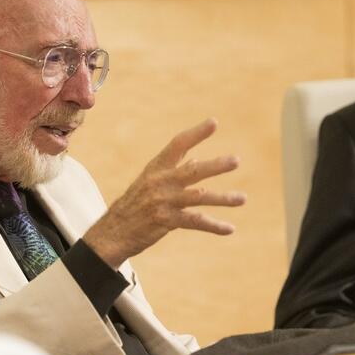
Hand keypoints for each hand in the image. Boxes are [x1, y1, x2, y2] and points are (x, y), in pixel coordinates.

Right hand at [84, 118, 245, 269]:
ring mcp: (163, 201)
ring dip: (223, 198)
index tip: (214, 122)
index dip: (196, 133)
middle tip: (236, 160)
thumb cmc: (134, 204)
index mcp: (156, 168)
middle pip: (193, 170)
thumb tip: (197, 159)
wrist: (113, 232)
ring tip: (242, 198)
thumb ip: (173, 170)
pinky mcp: (165, 221)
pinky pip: (195, 221)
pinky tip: (229, 229)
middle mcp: (160, 181)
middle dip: (216, 165)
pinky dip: (214, 225)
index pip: (177, 144)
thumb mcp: (149, 182)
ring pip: (199, 197)